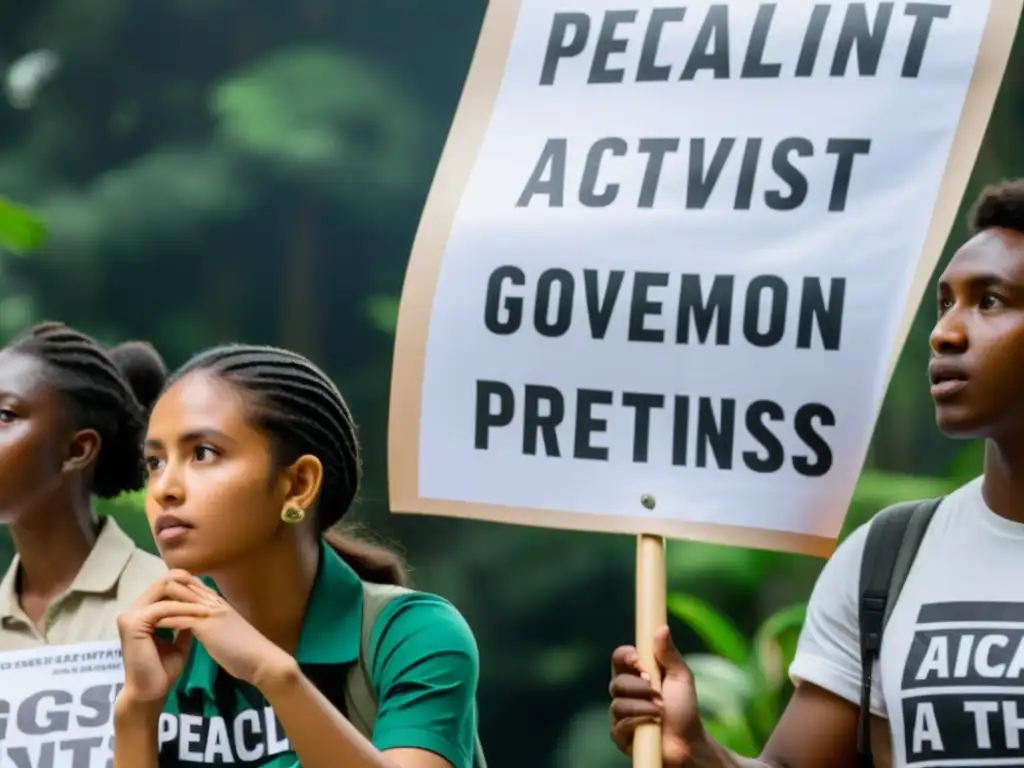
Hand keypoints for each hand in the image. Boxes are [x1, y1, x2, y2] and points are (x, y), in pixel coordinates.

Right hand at [116, 574, 211, 705]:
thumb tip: (199, 607)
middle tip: (212, 594)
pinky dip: (185, 610)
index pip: (167, 586)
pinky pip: (165, 608)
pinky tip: (201, 614)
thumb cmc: (164, 669)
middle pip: (165, 581)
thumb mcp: (180, 640)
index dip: (190, 586)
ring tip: (211, 603)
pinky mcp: (133, 623)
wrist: (152, 692)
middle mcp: (133, 609)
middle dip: (191, 585)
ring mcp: (130, 615)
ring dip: (191, 597)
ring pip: (165, 590)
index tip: (213, 592)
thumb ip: (185, 621)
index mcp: (143, 612)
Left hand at [154, 571, 294, 685]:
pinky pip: (179, 617)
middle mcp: (214, 602)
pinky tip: (151, 626)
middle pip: (182, 584)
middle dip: (161, 592)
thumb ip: (216, 624)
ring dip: (159, 603)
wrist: (262, 660)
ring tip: (141, 612)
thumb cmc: (248, 651)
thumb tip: (204, 626)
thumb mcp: (229, 631)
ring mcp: (211, 611)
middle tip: (143, 602)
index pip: (192, 585)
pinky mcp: (207, 625)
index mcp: (218, 603)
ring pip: (178, 597)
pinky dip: (164, 620)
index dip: (173, 589)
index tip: (156, 599)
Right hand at [609, 626, 704, 766]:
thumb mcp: (681, 677)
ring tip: (660, 712)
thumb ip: (669, 654)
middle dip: (640, 687)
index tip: (639, 660)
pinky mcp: (619, 734)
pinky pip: (620, 723)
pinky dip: (639, 721)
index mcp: (636, 674)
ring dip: (643, 706)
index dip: (626, 656)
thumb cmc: (685, 710)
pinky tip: (652, 725)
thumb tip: (661, 628)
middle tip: (657, 692)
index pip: (619, 658)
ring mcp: (620, 714)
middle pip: (617, 680)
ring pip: (618, 703)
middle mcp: (624, 692)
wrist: (688, 743)